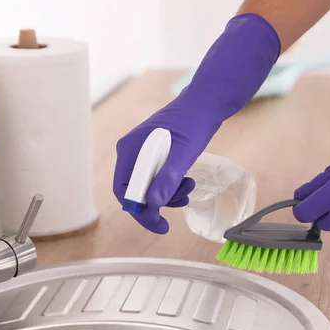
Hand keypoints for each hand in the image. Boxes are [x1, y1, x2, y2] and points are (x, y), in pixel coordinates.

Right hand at [113, 13, 279, 233]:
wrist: (205, 103)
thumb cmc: (193, 123)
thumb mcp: (182, 153)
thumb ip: (167, 178)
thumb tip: (154, 204)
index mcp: (130, 150)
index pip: (124, 191)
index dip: (140, 211)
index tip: (159, 225)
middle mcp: (132, 152)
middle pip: (136, 191)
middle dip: (158, 202)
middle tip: (182, 203)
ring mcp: (144, 153)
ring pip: (150, 187)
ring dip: (169, 195)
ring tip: (189, 188)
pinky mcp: (157, 155)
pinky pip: (158, 179)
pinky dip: (172, 186)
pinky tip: (187, 182)